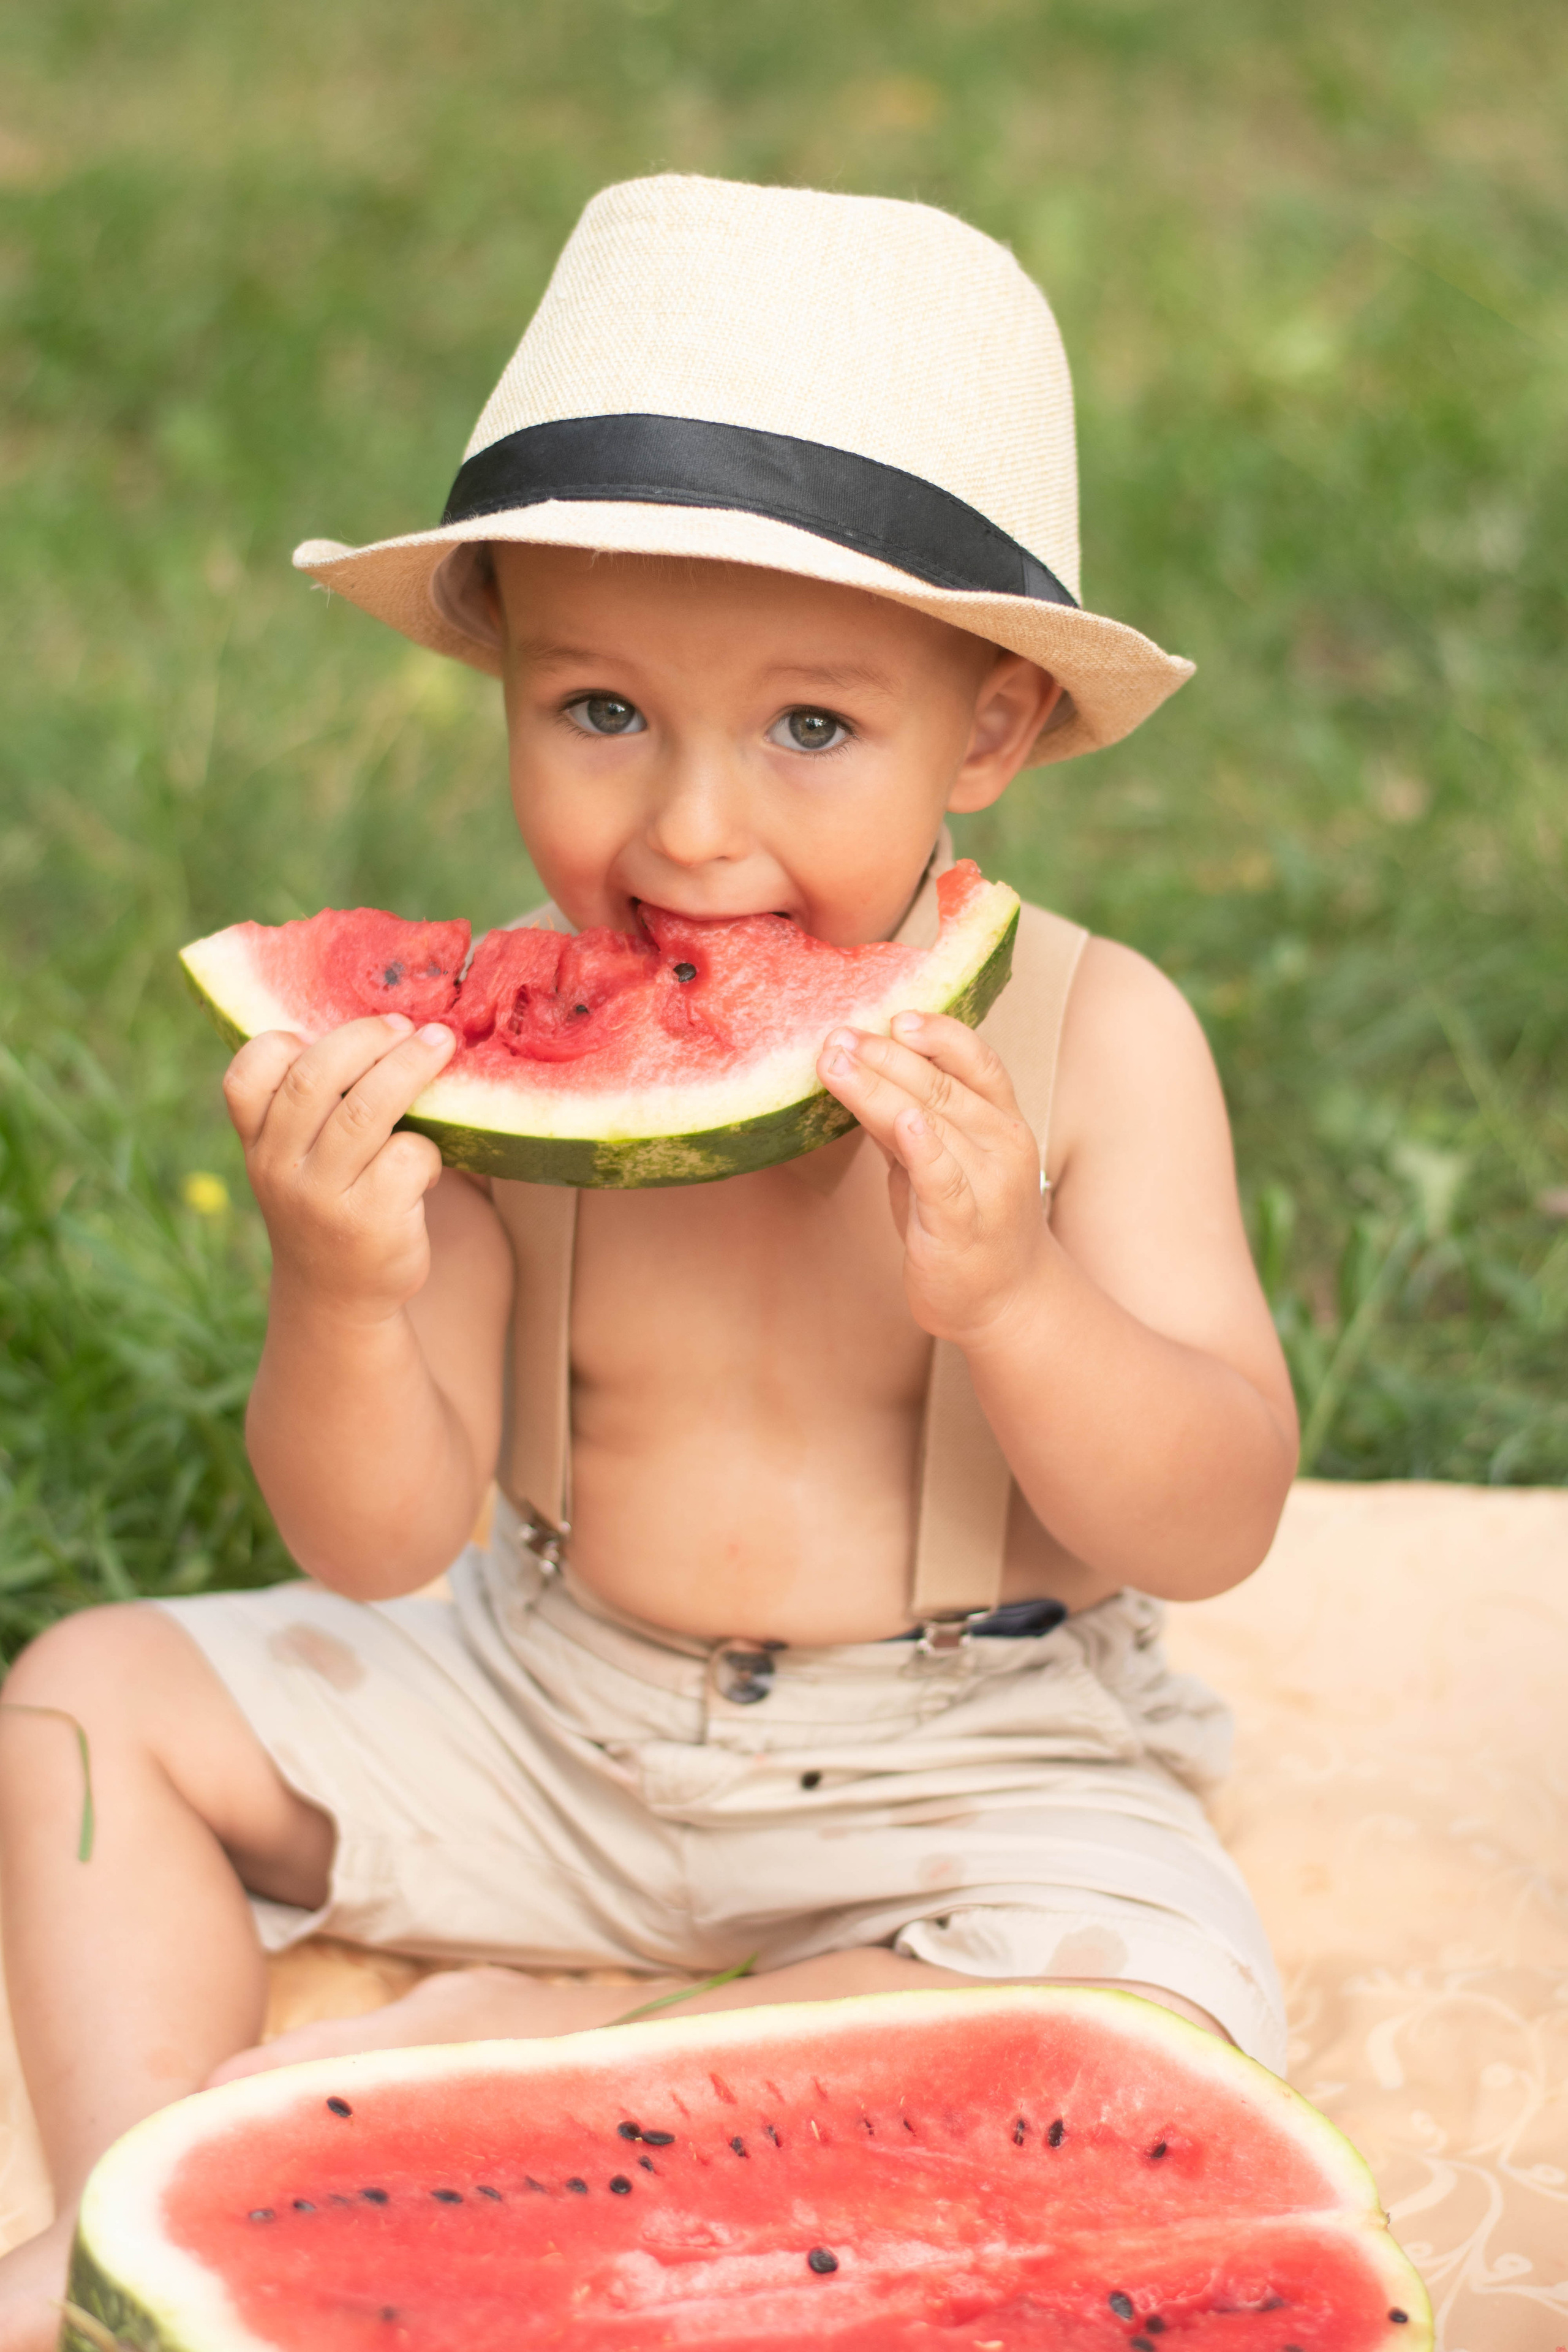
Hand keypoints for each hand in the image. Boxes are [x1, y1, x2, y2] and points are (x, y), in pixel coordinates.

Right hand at [222, 1015, 456, 1321]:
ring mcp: (323, 1197)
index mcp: (258, 1145)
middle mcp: (281, 1169)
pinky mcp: (370, 1221)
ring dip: (410, 1067)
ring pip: (367, 1110)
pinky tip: (428, 1165)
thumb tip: (378, 1027)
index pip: (245, 1080)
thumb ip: (307, 1109)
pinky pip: (408, 1156)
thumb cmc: (327, 1207)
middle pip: (314, 1080)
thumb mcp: (296, 1162)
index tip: (318, 1032)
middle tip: (406, 1026)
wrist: (337, 1298)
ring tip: (440, 1045)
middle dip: (366, 1039)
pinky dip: (429, 1150)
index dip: (280, 1045)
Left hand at [816, 1011, 1049, 1345]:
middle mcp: (1002, 1144)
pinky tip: (899, 1119)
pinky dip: (922, 1145)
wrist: (1006, 1302)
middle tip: (836, 1035)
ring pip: (934, 1121)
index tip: (892, 1015)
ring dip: (880, 1087)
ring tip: (836, 1063)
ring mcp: (987, 1184)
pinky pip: (942, 1177)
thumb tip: (859, 1075)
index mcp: (1001, 1122)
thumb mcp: (936, 1164)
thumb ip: (906, 1124)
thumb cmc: (967, 1226)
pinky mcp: (963, 1224)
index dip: (937, 1034)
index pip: (976, 1061)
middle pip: (941, 1085)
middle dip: (884, 1056)